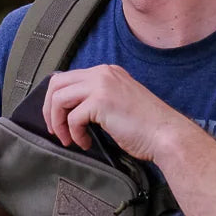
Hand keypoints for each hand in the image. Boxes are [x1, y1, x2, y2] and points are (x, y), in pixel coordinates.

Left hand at [42, 66, 190, 163]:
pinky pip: (72, 117)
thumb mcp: (119, 102)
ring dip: (58, 122)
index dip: (57, 100)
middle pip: (57, 83)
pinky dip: (74, 133)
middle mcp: (103, 73)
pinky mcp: (101, 102)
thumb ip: (98, 99)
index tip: (59, 120)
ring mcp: (102, 85)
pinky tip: (85, 142)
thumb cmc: (147, 126)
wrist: (166, 134)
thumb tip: (72, 111)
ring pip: (59, 98)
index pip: (69, 78)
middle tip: (55, 130)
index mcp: (108, 72)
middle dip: (50, 109)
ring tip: (68, 139)